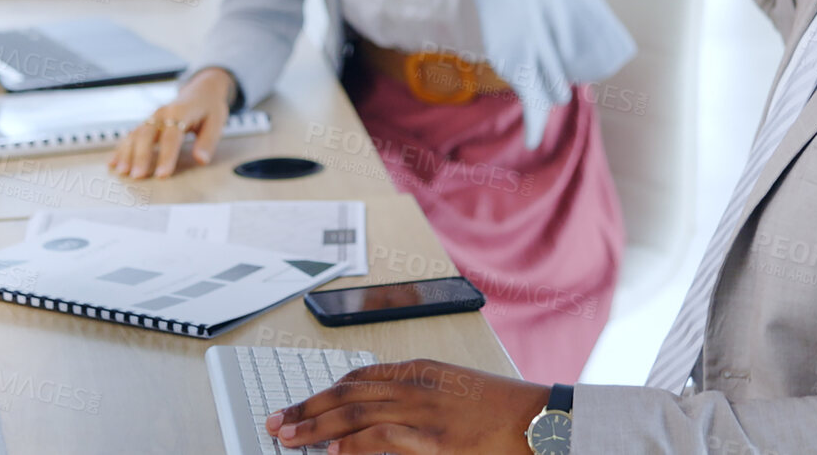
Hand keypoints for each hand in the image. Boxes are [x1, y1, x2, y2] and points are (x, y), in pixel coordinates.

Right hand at [107, 68, 233, 178]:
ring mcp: (152, 118)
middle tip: (137, 176)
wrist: (201, 90)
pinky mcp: (147, 123)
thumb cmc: (209, 107)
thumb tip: (201, 160)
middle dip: (141, 156)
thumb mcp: (217, 121)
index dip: (166, 156)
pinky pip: (131, 135)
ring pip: (135, 135)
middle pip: (147, 134)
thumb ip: (208, 142)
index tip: (162, 174)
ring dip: (127, 153)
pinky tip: (114, 162)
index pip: (171, 136)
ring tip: (123, 171)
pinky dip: (121, 149)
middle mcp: (162, 113)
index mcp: (180, 111)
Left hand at [267, 359, 547, 454]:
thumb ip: (419, 399)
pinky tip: (329, 453)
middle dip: (307, 408)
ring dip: (316, 427)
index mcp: (421, 371)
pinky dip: (351, 446)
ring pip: (354, 414)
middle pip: (347, 394)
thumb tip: (380, 417)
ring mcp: (423, 412)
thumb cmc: (502, 411)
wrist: (539, 419)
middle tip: (277, 421)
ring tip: (289, 439)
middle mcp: (416, 386)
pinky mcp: (432, 439)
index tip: (299, 405)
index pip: (359, 378)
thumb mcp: (456, 393)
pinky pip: (380, 438)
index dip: (323, 392)